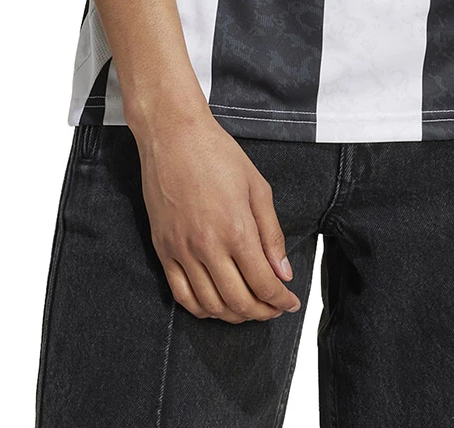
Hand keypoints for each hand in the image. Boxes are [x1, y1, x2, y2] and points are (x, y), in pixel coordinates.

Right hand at [132, 110, 301, 323]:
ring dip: (234, 316)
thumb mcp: (257, 187)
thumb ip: (271, 234)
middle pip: (238, 301)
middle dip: (261, 312)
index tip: (290, 303)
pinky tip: (216, 306)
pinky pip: (181, 295)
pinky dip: (201, 309)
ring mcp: (182, 251)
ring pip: (210, 305)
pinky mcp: (163, 250)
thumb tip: (282, 272)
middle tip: (273, 309)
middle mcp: (208, 246)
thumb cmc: (218, 154)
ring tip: (249, 310)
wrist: (173, 136)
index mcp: (237, 229)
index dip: (280, 300)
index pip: (263, 283)